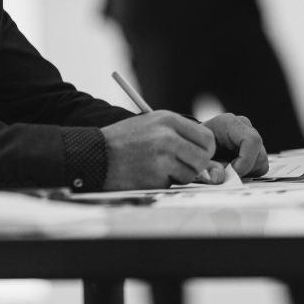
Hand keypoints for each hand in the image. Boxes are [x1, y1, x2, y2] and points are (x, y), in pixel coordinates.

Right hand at [100, 111, 216, 189]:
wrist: (96, 154)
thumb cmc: (125, 140)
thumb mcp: (152, 124)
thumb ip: (179, 134)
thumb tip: (207, 152)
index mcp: (169, 120)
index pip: (207, 138)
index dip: (206, 150)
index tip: (199, 154)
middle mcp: (167, 137)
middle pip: (203, 158)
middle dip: (197, 165)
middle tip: (184, 165)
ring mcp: (161, 158)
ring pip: (191, 174)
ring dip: (180, 175)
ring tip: (161, 167)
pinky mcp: (154, 178)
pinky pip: (172, 184)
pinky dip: (164, 182)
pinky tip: (148, 174)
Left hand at [202, 113, 268, 177]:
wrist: (194, 142)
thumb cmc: (196, 147)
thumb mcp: (198, 157)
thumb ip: (207, 167)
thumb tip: (219, 177)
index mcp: (229, 124)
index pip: (251, 141)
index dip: (245, 162)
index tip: (231, 173)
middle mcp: (243, 126)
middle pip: (259, 154)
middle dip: (244, 169)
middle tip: (226, 174)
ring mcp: (250, 134)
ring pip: (261, 160)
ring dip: (246, 171)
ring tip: (228, 171)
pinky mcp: (253, 145)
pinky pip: (259, 163)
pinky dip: (248, 170)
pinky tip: (234, 169)